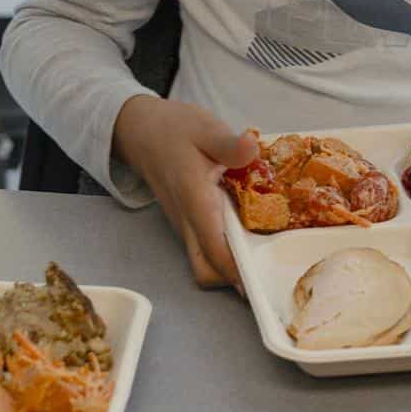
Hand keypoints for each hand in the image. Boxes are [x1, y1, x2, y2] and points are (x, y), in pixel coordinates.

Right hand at [112, 96, 257, 291]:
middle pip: (206, 270)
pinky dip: (226, 250)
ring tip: (265, 253)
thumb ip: (229, 144)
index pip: (214, 248)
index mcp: (195, 200)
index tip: (261, 283)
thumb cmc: (175, 129)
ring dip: (231, 265)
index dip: (236, 271)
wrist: (141, 131)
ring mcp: (185, 224)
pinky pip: (206, 248)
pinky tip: (250, 233)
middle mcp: (187, 220)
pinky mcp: (187, 222)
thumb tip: (252, 147)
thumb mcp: (206, 128)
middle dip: (234, 279)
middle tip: (268, 267)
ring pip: (205, 262)